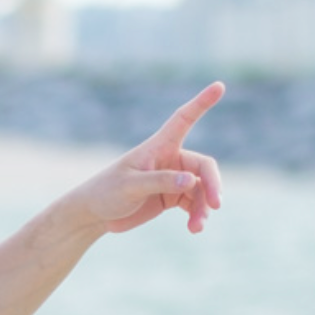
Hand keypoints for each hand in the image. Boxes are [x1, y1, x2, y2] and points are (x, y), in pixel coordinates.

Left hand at [66, 82, 226, 236]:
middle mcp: (171, 159)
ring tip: (197, 226)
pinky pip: (194, 204)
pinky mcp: (172, 196)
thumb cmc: (107, 192)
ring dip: (203, 207)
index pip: (184, 119)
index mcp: (159, 147)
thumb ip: (160, 181)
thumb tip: (192, 181)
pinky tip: (194, 229)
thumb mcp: (130, 186)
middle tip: (216, 204)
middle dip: (212, 185)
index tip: (219, 85)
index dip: (201, 103)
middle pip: (204, 167)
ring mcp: (174, 179)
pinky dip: (197, 215)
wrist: (95, 214)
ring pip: (201, 189)